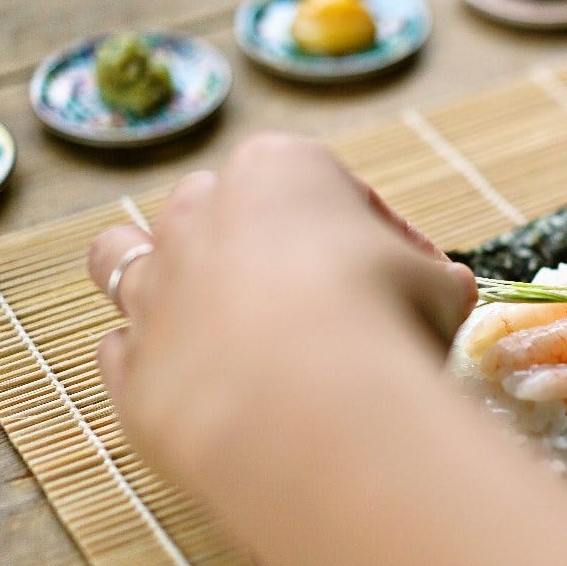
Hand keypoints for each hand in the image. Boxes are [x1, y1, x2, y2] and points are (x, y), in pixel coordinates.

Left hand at [87, 132, 475, 486]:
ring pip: (122, 257)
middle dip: (251, 241)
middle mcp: (199, 215)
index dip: (380, 236)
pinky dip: (157, 361)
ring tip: (210, 318)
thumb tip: (444, 291)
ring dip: (162, 279)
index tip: (413, 281)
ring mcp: (153, 287)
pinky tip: (206, 387)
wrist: (308, 396)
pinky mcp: (131, 364)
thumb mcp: (439, 287)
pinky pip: (125, 349)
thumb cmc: (384, 312)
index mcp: (280, 170)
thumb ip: (431, 281)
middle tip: (310, 293)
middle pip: (211, 206)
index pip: (331, 187)